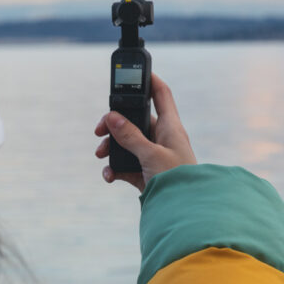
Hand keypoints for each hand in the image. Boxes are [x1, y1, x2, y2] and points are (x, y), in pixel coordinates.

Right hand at [94, 73, 196, 190]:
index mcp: (170, 127)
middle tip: (100, 130)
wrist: (184, 212)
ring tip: (101, 156)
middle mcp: (162, 138)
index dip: (150, 80)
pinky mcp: (146, 173)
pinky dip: (115, 169)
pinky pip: (126, 165)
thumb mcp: (151, 154)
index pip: (161, 94)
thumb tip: (112, 117)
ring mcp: (154, 156)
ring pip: (127, 143)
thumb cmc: (177, 180)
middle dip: (115, 125)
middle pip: (134, 120)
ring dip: (111, 148)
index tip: (136, 72)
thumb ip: (130, 136)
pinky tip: (110, 176)